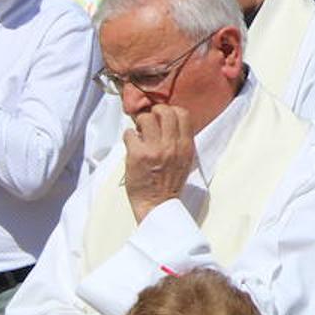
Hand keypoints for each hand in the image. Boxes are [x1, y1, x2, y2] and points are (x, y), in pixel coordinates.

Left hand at [124, 105, 195, 223]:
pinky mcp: (137, 155)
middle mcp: (172, 145)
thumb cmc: (170, 183)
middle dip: (155, 111)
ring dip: (140, 122)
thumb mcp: (185, 159)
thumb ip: (181, 141)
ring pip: (146, 118)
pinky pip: (130, 134)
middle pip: (165, 111)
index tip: (164, 116)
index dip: (171, 110)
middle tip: (150, 119)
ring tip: (139, 132)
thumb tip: (170, 122)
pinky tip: (132, 144)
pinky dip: (129, 136)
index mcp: (186, 145)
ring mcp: (154, 149)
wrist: (158, 204)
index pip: (183, 114)